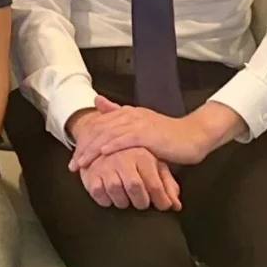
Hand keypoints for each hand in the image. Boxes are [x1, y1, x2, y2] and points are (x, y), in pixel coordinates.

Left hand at [69, 96, 222, 169]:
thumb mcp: (140, 124)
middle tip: (73, 165)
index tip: (74, 157)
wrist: (193, 136)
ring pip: (107, 135)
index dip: (83, 141)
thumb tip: (97, 100)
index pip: (97, 125)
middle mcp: (129, 115)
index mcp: (126, 112)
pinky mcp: (147, 134)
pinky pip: (125, 139)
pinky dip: (112, 146)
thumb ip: (119, 113)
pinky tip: (102, 154)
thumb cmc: (167, 135)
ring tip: (82, 164)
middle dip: (83, 148)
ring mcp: (138, 123)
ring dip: (92, 150)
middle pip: (98, 130)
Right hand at [77, 147, 181, 210]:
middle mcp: (122, 157)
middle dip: (141, 201)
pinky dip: (105, 200)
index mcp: (142, 155)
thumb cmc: (137, 158)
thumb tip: (177, 206)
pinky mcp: (90, 171)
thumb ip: (167, 184)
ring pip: (115, 190)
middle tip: (142, 203)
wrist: (106, 139)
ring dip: (122, 201)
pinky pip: (97, 192)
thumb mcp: (155, 166)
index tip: (163, 207)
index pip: (154, 183)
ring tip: (126, 200)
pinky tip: (110, 197)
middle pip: (134, 186)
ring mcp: (105, 164)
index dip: (161, 200)